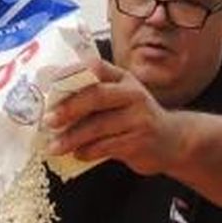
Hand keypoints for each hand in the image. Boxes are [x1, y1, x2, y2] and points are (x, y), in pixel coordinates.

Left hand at [44, 57, 185, 176]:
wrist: (172, 141)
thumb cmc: (135, 119)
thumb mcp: (120, 99)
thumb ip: (93, 96)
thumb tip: (51, 104)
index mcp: (123, 79)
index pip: (96, 67)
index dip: (72, 72)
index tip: (50, 82)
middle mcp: (133, 94)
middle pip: (97, 95)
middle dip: (69, 108)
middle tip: (48, 120)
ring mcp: (138, 118)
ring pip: (99, 126)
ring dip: (73, 137)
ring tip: (54, 146)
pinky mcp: (139, 142)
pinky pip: (107, 146)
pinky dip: (88, 152)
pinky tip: (77, 154)